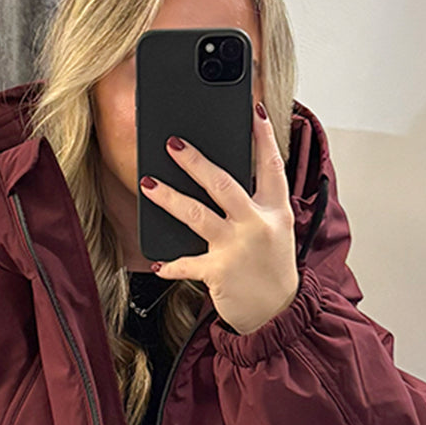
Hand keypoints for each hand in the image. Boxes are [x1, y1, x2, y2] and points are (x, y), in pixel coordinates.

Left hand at [139, 101, 298, 333]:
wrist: (277, 313)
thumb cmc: (271, 267)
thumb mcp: (275, 229)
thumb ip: (256, 203)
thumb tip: (220, 177)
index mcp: (275, 210)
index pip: (271, 166)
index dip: (263, 137)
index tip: (253, 111)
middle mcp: (257, 224)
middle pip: (223, 184)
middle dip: (195, 162)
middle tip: (173, 143)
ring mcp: (237, 248)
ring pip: (197, 215)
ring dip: (169, 198)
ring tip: (147, 183)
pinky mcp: (219, 272)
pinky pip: (187, 264)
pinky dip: (171, 265)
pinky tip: (158, 263)